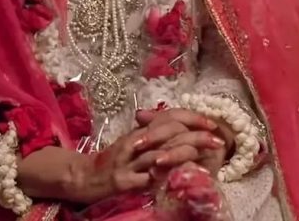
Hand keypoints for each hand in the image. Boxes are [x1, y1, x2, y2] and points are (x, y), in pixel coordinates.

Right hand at [17, 112, 217, 204]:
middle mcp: (135, 142)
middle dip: (196, 136)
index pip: (170, 117)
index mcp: (140, 131)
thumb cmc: (112, 161)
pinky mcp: (122, 181)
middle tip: (217, 140)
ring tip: (205, 156)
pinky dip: (162, 176)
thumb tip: (181, 127)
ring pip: (160, 153)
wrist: (81, 177)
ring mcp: (128, 162)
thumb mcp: (134, 144)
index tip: (212, 124)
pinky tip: (178, 175)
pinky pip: (146, 177)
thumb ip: (154, 135)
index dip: (192, 118)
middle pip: (169, 133)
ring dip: (185, 154)